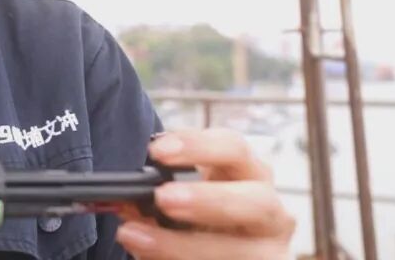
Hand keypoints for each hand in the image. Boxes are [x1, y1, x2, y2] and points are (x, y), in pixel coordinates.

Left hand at [115, 128, 294, 259]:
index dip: (197, 146)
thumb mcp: (178, 199)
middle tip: (163, 198)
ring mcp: (270, 247)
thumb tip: (124, 200)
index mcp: (247, 173)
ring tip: (139, 239)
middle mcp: (268, 208)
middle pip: (255, 199)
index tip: (156, 150)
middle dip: (208, 199)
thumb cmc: (197, 218)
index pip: (233, 147)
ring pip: (245, 250)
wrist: (213, 250)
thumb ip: (153, 196)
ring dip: (188, 245)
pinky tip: (156, 259)